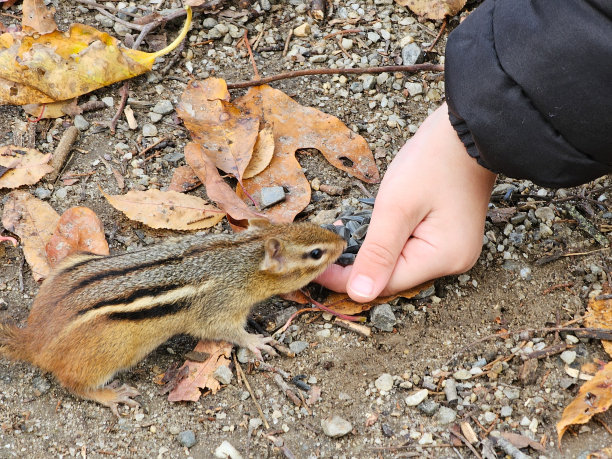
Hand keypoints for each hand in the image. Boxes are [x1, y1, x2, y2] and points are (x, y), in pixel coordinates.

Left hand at [317, 103, 496, 300]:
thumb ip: (377, 253)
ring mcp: (451, 249)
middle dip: (358, 263)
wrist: (466, 132)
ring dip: (370, 251)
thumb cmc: (433, 162)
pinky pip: (409, 249)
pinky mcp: (446, 236)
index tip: (316, 266)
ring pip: (398, 263)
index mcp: (442, 258)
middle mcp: (452, 262)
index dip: (346, 278)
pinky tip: (369, 227)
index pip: (384, 283)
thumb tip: (359, 294)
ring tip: (344, 231)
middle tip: (326, 244)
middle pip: (392, 276)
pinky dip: (386, 241)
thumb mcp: (396, 207)